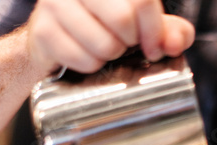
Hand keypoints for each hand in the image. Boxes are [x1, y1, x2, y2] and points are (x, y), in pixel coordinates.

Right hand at [27, 0, 194, 73]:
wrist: (55, 39)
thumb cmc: (103, 28)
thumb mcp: (143, 26)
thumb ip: (169, 31)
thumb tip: (174, 42)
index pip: (142, 0)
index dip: (154, 31)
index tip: (154, 47)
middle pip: (123, 19)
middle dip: (130, 42)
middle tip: (124, 45)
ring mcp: (56, 4)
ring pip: (104, 44)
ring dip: (110, 56)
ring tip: (104, 48)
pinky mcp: (42, 30)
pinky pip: (83, 60)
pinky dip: (91, 66)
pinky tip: (87, 55)